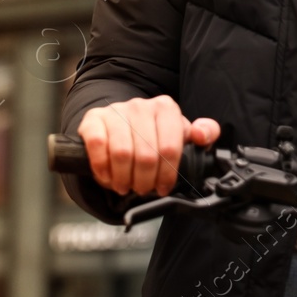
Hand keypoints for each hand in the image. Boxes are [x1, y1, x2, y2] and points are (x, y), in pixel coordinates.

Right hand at [76, 95, 220, 196]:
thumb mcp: (180, 136)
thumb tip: (203, 135)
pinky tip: (108, 176)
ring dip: (123, 178)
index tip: (163, 187)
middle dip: (145, 181)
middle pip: (146, 155)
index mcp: (165, 108)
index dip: (167, 175)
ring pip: (122, 154)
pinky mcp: (93, 120)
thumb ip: (203, 134)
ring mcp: (115, 111)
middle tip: (143, 190)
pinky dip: (102, 169)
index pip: (170, 148)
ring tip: (125, 186)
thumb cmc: (152, 136)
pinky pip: (97, 146)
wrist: (118, 126)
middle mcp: (140, 106)